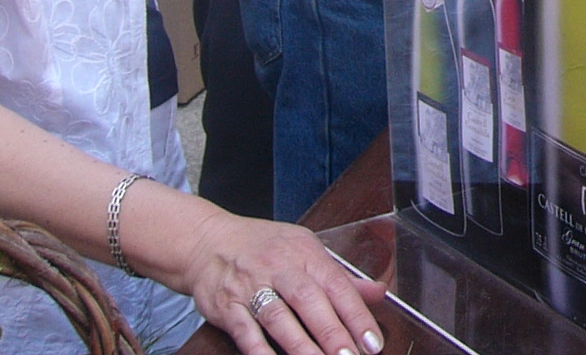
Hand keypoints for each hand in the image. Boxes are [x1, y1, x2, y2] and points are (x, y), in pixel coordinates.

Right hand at [182, 212, 386, 354]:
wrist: (208, 241)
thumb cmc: (264, 247)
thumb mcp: (306, 249)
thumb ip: (340, 275)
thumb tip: (378, 292)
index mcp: (305, 254)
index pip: (337, 285)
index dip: (357, 314)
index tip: (372, 341)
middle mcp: (280, 268)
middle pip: (309, 301)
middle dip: (331, 332)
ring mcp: (251, 287)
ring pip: (278, 317)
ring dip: (300, 346)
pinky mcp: (227, 306)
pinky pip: (245, 331)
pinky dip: (260, 350)